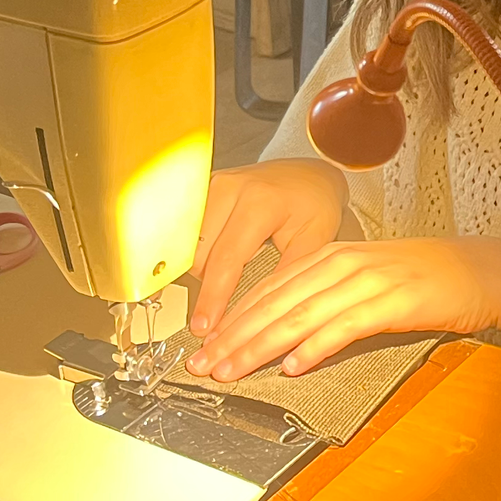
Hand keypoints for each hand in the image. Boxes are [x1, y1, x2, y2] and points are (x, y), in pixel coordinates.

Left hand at [185, 235, 500, 379]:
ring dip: (262, 345)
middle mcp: (342, 263)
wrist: (479, 270)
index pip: (268, 289)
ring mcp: (368, 280)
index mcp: (330, 256)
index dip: (232, 320)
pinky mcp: (394, 300)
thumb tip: (282, 333)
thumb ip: (323, 299)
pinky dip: (317, 345)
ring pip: (302, 315)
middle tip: (204, 366)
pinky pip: (346, 325)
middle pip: (276, 303)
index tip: (204, 349)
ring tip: (234, 370)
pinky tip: (295, 365)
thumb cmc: (421, 280)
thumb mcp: (364, 280)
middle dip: (235, 336)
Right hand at [190, 160, 349, 339]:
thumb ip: (285, 276)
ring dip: (198, 271)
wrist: (309, 173)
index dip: (212, 298)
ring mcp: (211, 186)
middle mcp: (229, 189)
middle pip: (198, 255)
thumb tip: (258, 318)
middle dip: (205, 289)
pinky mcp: (202, 189)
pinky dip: (193, 254)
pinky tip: (206, 268)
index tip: (203, 327)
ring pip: (186, 245)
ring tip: (219, 287)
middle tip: (215, 315)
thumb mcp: (314, 241)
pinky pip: (186, 231)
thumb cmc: (315, 205)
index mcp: (259, 202)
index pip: (225, 260)